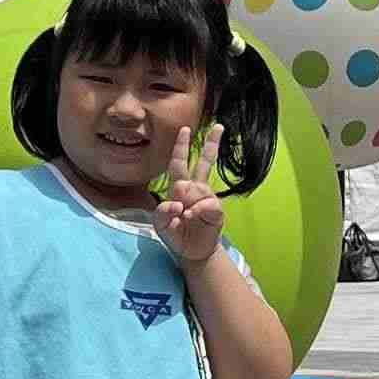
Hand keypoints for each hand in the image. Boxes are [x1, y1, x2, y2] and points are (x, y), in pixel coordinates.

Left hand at [154, 122, 230, 265]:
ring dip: (189, 200)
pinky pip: (207, 204)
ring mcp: (207, 199)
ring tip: (185, 217)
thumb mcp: (160, 224)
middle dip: (211, 144)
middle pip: (204, 163)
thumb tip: (179, 204)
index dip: (181, 147)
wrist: (192, 252)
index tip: (185, 129)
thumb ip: (162, 212)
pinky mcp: (216, 210)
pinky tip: (192, 217)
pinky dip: (197, 211)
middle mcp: (195, 189)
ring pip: (200, 187)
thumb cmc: (175, 234)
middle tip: (218, 126)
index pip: (178, 163)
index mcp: (179, 188)